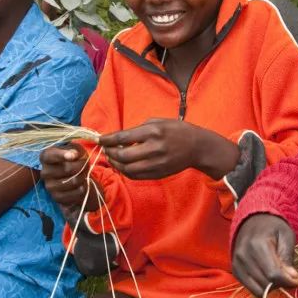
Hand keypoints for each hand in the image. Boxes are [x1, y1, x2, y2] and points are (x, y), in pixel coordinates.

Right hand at [40, 143, 100, 213]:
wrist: (75, 175)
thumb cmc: (74, 159)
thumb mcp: (76, 150)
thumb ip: (74, 149)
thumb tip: (74, 154)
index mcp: (46, 157)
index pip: (49, 155)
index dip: (61, 155)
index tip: (74, 155)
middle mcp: (45, 172)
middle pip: (67, 168)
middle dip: (81, 166)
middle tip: (85, 164)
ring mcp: (49, 186)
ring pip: (73, 181)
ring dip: (83, 177)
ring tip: (84, 175)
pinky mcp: (56, 197)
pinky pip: (74, 193)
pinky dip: (82, 188)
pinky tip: (81, 185)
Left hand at [99, 119, 238, 179]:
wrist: (197, 147)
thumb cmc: (176, 130)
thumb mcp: (159, 121)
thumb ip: (139, 129)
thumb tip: (119, 137)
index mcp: (153, 132)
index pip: (123, 137)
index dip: (108, 139)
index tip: (100, 139)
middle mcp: (154, 148)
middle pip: (123, 156)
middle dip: (110, 153)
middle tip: (106, 149)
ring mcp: (156, 163)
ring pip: (127, 169)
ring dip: (116, 164)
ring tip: (112, 158)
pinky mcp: (158, 173)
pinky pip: (136, 175)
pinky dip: (126, 171)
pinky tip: (123, 165)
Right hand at [231, 213, 297, 297]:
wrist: (253, 219)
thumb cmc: (273, 226)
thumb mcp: (286, 236)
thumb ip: (288, 257)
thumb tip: (292, 278)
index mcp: (257, 245)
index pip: (274, 274)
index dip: (289, 282)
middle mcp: (244, 255)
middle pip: (266, 284)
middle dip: (282, 284)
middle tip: (289, 276)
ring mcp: (237, 263)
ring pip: (258, 290)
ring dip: (272, 287)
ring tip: (278, 275)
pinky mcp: (235, 270)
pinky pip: (251, 289)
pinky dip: (263, 287)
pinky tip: (269, 276)